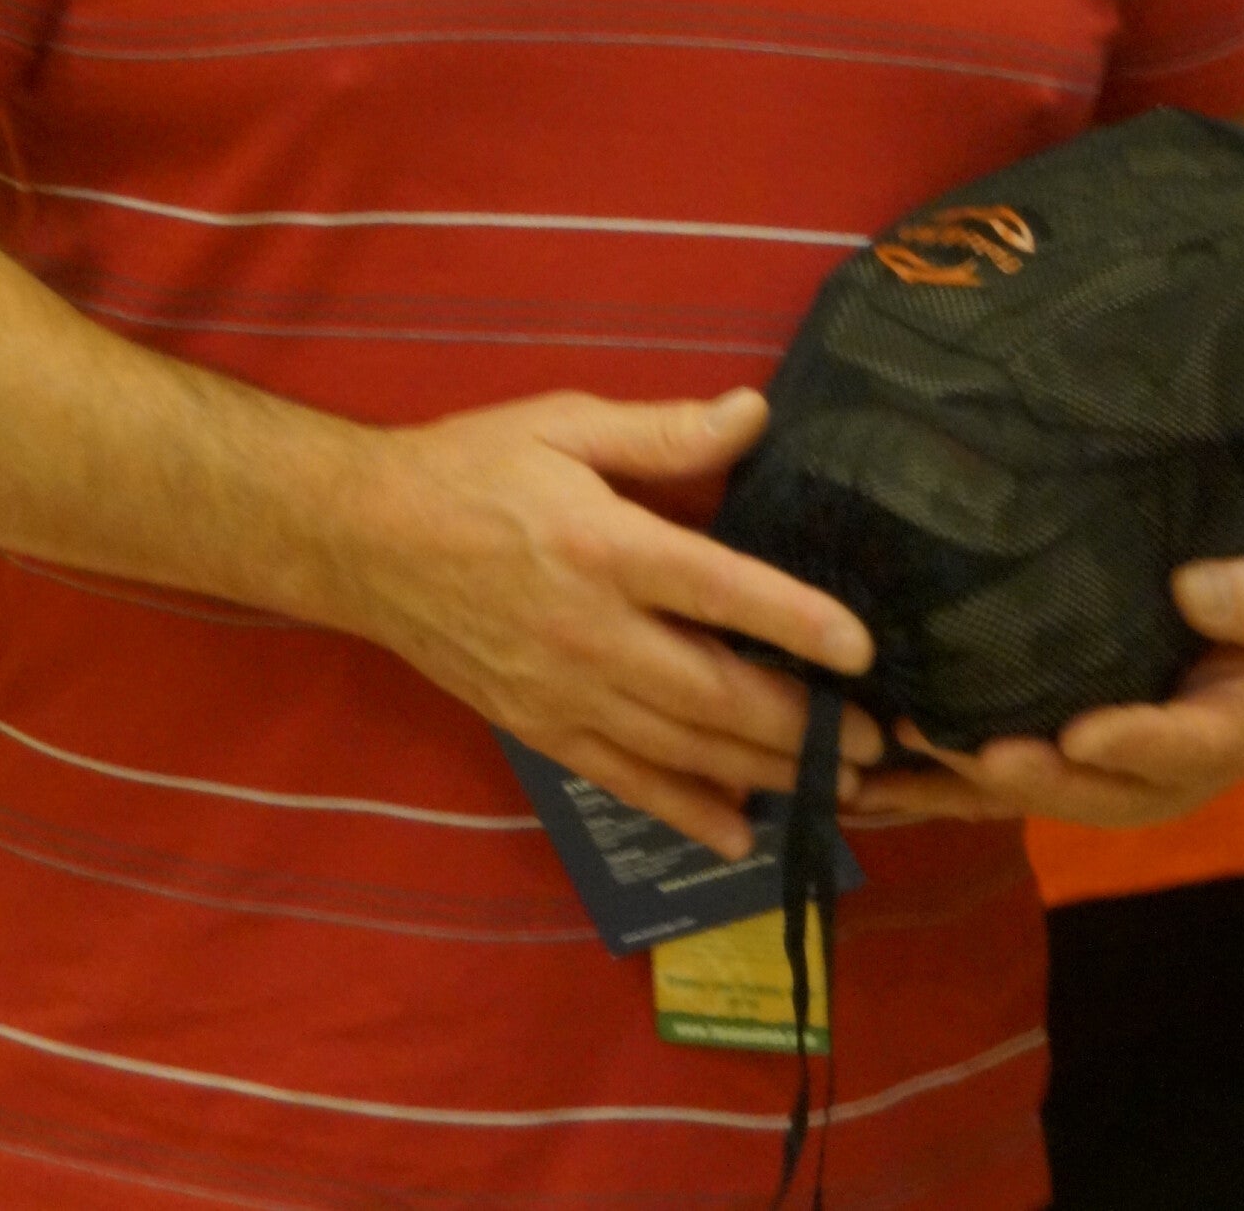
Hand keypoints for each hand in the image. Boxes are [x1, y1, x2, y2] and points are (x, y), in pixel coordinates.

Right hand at [326, 386, 879, 859]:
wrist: (365, 539)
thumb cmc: (472, 467)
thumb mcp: (563, 423)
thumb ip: (662, 432)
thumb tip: (754, 412)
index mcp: (601, 545)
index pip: (718, 589)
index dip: (796, 620)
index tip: (862, 649)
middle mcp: (589, 631)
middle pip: (712, 693)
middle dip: (802, 725)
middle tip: (878, 744)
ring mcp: (562, 692)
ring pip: (680, 750)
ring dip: (764, 773)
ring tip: (838, 787)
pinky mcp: (539, 728)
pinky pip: (624, 781)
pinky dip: (685, 812)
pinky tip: (739, 831)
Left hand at [847, 557, 1243, 827]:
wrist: (1202, 614)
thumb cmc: (1240, 607)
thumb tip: (1195, 590)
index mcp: (1216, 739)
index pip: (1184, 748)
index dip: (1133, 745)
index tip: (1081, 735)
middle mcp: (1151, 778)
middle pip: (1094, 792)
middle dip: (1036, 779)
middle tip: (982, 756)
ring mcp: (1090, 779)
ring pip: (1028, 795)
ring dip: (967, 784)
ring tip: (908, 753)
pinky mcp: (1039, 765)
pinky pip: (982, 790)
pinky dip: (927, 790)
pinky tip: (865, 786)